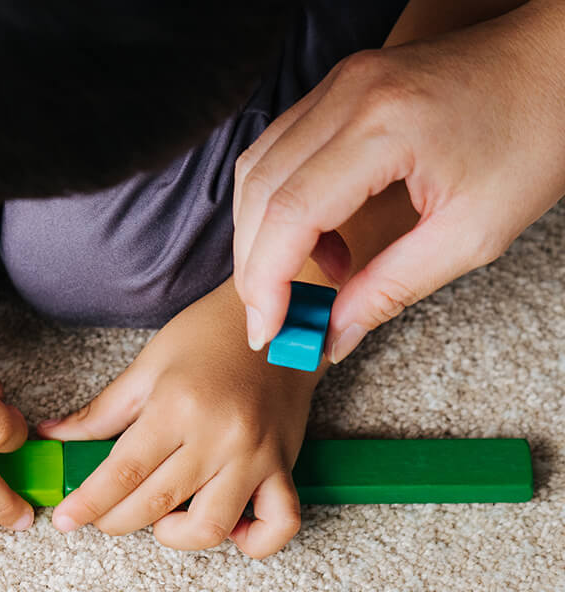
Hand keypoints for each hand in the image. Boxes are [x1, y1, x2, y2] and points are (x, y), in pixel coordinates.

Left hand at [37, 278, 313, 557]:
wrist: (281, 316)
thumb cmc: (210, 337)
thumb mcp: (148, 366)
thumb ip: (101, 412)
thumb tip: (54, 436)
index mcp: (177, 406)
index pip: (123, 472)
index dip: (88, 504)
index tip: (65, 521)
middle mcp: (220, 436)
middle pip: (156, 505)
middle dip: (116, 521)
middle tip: (103, 516)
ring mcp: (256, 456)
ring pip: (211, 528)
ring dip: (176, 537)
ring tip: (164, 518)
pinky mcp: (285, 467)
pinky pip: (278, 527)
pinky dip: (253, 542)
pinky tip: (229, 527)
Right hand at [233, 0, 564, 360]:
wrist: (560, 60)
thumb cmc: (535, 134)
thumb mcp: (472, 233)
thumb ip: (391, 289)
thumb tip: (334, 335)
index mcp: (385, 128)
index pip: (288, 213)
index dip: (266, 282)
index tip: (269, 332)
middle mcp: (348, 96)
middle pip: (258, 191)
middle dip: (254, 267)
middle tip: (276, 321)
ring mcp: (338, 85)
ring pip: (257, 169)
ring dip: (262, 237)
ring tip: (304, 282)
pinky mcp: (339, 90)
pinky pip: (279, 151)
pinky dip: (279, 205)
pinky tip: (318, 239)